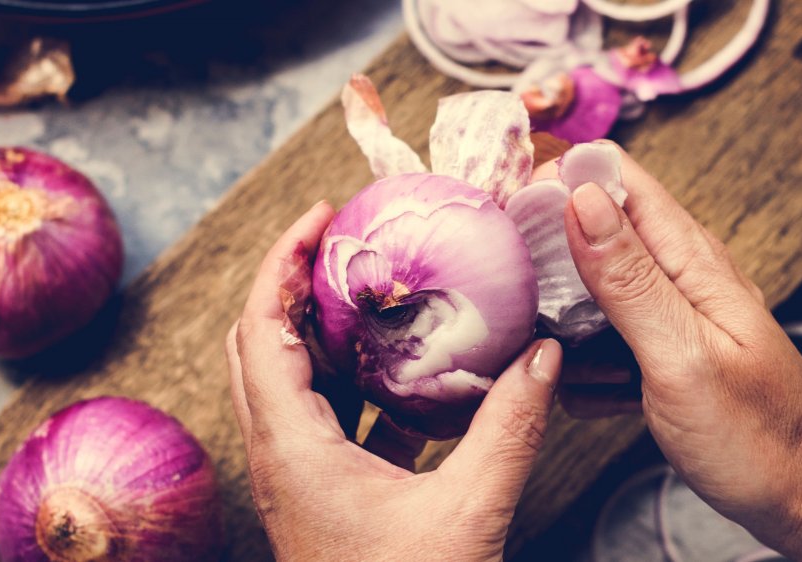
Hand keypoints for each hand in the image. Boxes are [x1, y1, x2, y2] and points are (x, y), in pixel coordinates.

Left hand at [226, 201, 562, 560]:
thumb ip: (508, 431)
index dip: (282, 261)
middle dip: (291, 283)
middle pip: (258, 341)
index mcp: (291, 446)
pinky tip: (403, 373)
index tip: (322, 215)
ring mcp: (293, 472)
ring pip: (286, 378)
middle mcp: (277, 452)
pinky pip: (322, 416)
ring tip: (370, 291)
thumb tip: (543, 359)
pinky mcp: (317, 490)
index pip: (261, 327)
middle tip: (341, 242)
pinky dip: (350, 379)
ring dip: (319, 330)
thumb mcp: (468, 511)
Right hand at [548, 141, 801, 557]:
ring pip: (586, 286)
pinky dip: (584, 359)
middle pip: (591, 227)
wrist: (797, 497)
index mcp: (687, 257)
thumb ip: (627, 278)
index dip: (558, 181)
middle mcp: (675, 272)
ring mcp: (665, 310)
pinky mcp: (655, 347)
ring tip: (572, 360)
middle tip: (522, 301)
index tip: (508, 214)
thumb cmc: (754, 436)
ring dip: (563, 319)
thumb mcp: (680, 354)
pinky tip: (600, 390)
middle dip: (547, 257)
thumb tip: (579, 199)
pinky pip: (597, 334)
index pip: (613, 176)